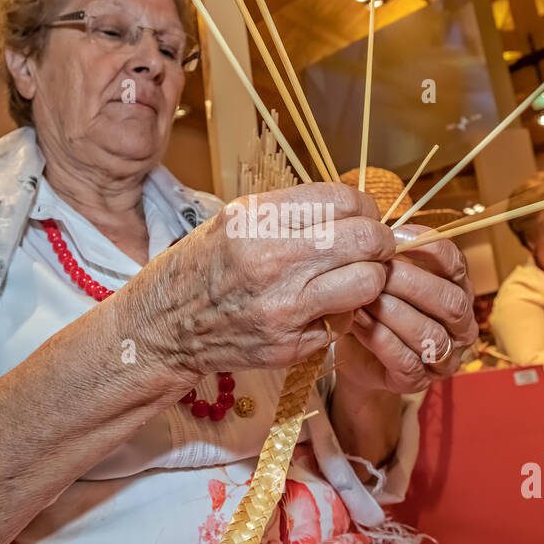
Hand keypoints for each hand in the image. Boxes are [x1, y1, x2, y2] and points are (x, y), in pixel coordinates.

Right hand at [139, 181, 394, 376]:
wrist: (164, 326)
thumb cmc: (202, 267)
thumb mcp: (235, 219)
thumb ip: (292, 211)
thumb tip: (353, 207)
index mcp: (257, 219)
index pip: (344, 199)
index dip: (365, 208)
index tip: (363, 217)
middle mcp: (272, 259)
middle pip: (366, 239)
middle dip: (380, 242)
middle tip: (374, 248)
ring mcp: (284, 306)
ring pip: (368, 282)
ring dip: (370, 278)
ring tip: (352, 278)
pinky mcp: (292, 343)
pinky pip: (343, 319)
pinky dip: (341, 313)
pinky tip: (318, 309)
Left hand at [338, 226, 478, 394]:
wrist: (355, 355)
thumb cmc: (373, 307)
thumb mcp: (381, 276)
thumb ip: (387, 256)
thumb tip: (374, 228)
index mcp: (456, 289)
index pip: (456, 263)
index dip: (429, 247)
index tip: (395, 237)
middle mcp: (460, 324)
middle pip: (450, 301)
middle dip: (410, 283)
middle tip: (376, 272)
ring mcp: (444, 356)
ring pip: (431, 333)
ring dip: (393, 313)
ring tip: (362, 299)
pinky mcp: (419, 381)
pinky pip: (407, 361)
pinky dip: (381, 340)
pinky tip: (358, 324)